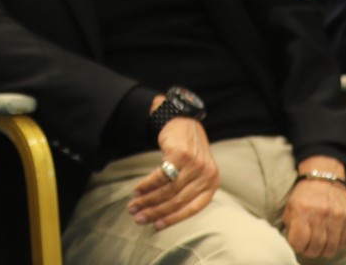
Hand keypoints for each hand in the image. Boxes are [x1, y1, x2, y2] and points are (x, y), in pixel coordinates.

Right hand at [128, 103, 217, 229]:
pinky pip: (160, 176)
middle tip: (138, 218)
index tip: (156, 226)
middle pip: (177, 200)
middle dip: (155, 212)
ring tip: (133, 206)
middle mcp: (206, 175)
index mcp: (212, 183)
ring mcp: (194, 164)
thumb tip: (165, 215)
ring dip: (147, 200)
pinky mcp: (180, 155)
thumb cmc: (188, 150)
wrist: (182, 119)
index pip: (192, 208)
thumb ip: (189, 190)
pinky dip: (146, 185)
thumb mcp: (197, 171)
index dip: (173, 219)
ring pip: (168, 190)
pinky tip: (137, 191)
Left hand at [282, 157, 345, 258]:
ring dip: (323, 251)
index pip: (298, 241)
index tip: (297, 245)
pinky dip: (337, 245)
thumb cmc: (305, 193)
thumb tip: (292, 242)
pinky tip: (331, 240)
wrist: (325, 176)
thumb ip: (290, 224)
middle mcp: (320, 214)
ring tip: (320, 246)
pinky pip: (344, 242)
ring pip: (330, 248)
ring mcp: (337, 217)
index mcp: (302, 211)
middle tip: (308, 248)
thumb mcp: (291, 204)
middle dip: (309, 252)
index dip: (297, 247)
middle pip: (315, 248)